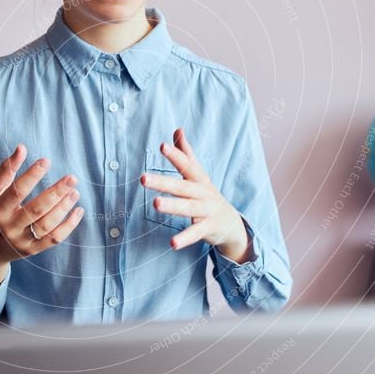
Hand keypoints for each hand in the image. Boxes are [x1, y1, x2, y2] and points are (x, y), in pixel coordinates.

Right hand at [0, 144, 83, 292]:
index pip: (16, 191)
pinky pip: (54, 239)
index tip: (46, 161)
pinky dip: (68, 226)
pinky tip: (78, 211)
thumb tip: (21, 148)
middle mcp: (9, 227)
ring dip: (63, 207)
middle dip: (56, 193)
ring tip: (75, 192)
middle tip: (71, 178)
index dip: (31, 175)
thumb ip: (6, 171)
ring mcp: (22, 240)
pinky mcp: (33, 250)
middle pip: (36, 209)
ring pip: (47, 225)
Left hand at [140, 128, 253, 262]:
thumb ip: (186, 154)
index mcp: (199, 179)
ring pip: (188, 208)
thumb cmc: (208, 195)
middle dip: (163, 181)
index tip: (162, 146)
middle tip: (143, 178)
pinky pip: (196, 233)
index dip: (175, 155)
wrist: (231, 223)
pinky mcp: (208, 228)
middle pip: (182, 186)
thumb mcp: (199, 174)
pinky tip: (172, 243)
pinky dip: (185, 238)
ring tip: (155, 204)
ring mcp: (207, 211)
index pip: (187, 164)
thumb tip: (178, 129)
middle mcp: (203, 193)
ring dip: (172, 206)